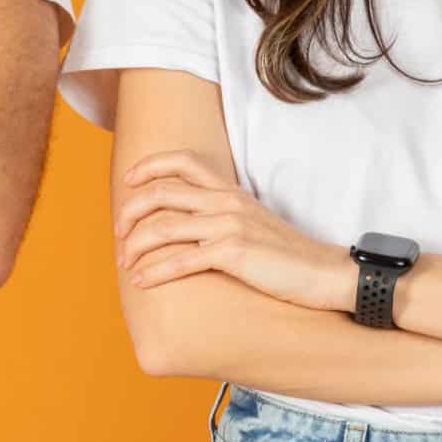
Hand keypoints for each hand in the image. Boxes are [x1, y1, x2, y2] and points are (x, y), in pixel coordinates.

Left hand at [114, 150, 352, 310]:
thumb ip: (222, 215)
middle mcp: (226, 201)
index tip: (129, 182)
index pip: (183, 161)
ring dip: (136, 245)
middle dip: (131, 210)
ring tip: (125, 262)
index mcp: (230, 190)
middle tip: (118, 232)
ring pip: (164, 226)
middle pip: (162, 192)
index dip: (149, 167)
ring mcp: (229, 225)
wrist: (323, 273)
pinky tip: (141, 281)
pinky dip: (155, 270)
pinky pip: (181, 260)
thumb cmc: (286, 255)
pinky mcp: (233, 253)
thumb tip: (188, 225)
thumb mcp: (252, 223)